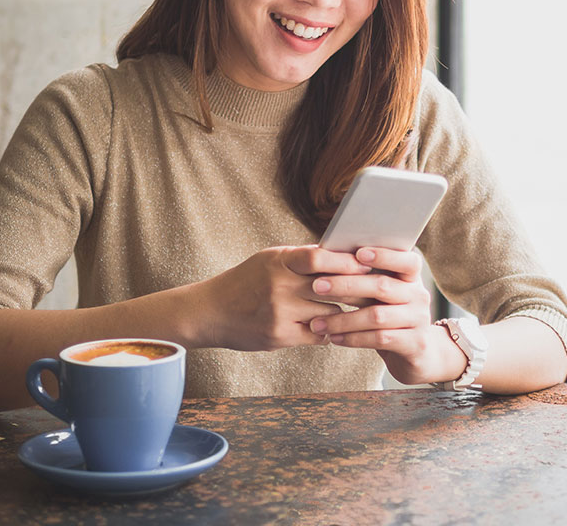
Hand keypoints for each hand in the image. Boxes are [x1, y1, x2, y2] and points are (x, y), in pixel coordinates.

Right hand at [198, 245, 371, 351]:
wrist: (212, 311)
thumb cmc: (246, 280)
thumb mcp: (269, 259)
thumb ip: (302, 258)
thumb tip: (341, 253)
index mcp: (278, 261)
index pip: (319, 258)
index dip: (346, 261)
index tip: (365, 264)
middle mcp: (279, 286)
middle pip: (331, 288)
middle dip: (356, 289)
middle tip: (377, 289)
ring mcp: (280, 313)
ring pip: (330, 314)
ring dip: (345, 313)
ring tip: (359, 309)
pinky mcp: (280, 337)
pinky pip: (319, 336)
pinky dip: (330, 331)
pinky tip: (336, 327)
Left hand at [308, 247, 434, 384]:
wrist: (418, 354)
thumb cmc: (390, 315)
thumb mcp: (382, 294)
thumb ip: (365, 278)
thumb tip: (328, 260)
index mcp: (411, 277)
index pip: (406, 260)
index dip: (384, 256)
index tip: (358, 253)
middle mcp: (418, 295)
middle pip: (382, 286)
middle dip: (346, 285)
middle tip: (317, 286)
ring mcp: (419, 320)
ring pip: (376, 316)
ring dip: (342, 319)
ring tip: (317, 323)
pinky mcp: (414, 344)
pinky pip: (379, 338)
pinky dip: (353, 338)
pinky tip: (334, 337)